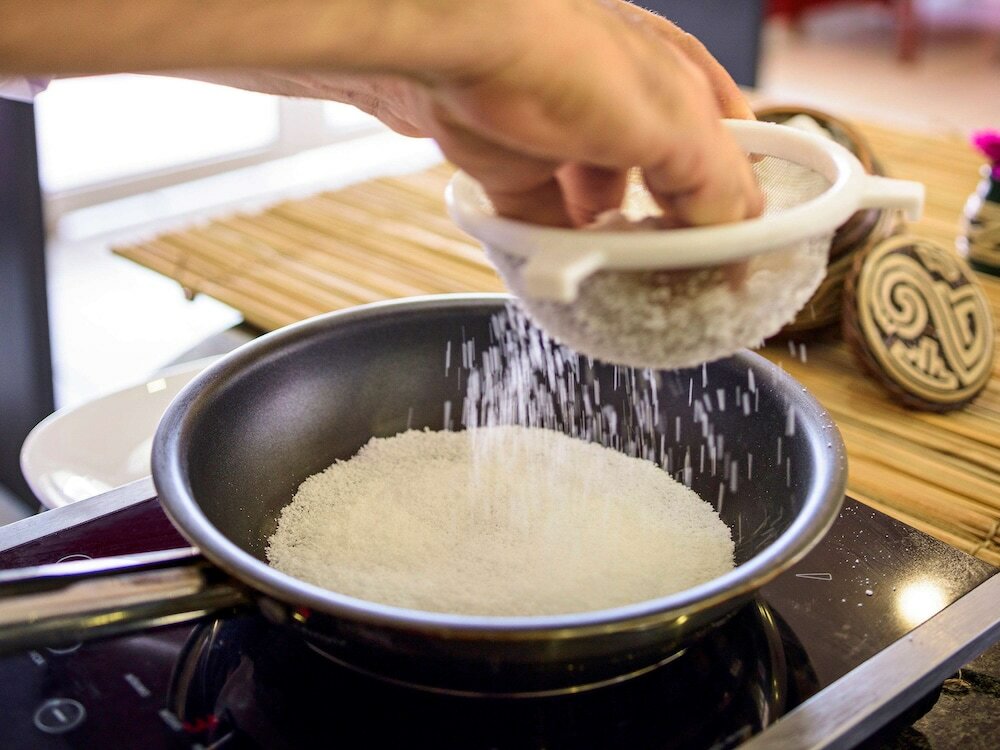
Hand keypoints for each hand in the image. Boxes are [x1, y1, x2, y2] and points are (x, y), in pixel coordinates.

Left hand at [253, 1, 758, 228]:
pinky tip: (555, 271)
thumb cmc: (556, 51)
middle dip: (666, 227)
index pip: (722, 151)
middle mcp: (619, 101)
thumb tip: (732, 231)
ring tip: (614, 279)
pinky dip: (544, 246)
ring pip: (593, 201)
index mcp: (672, 79)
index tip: (730, 260)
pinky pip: (533, 215)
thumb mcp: (667, 120)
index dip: (731, 205)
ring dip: (603, 239)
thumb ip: (711, 178)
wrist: (445, 44)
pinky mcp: (503, 155)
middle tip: (672, 275)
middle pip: (657, 179)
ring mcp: (558, 129)